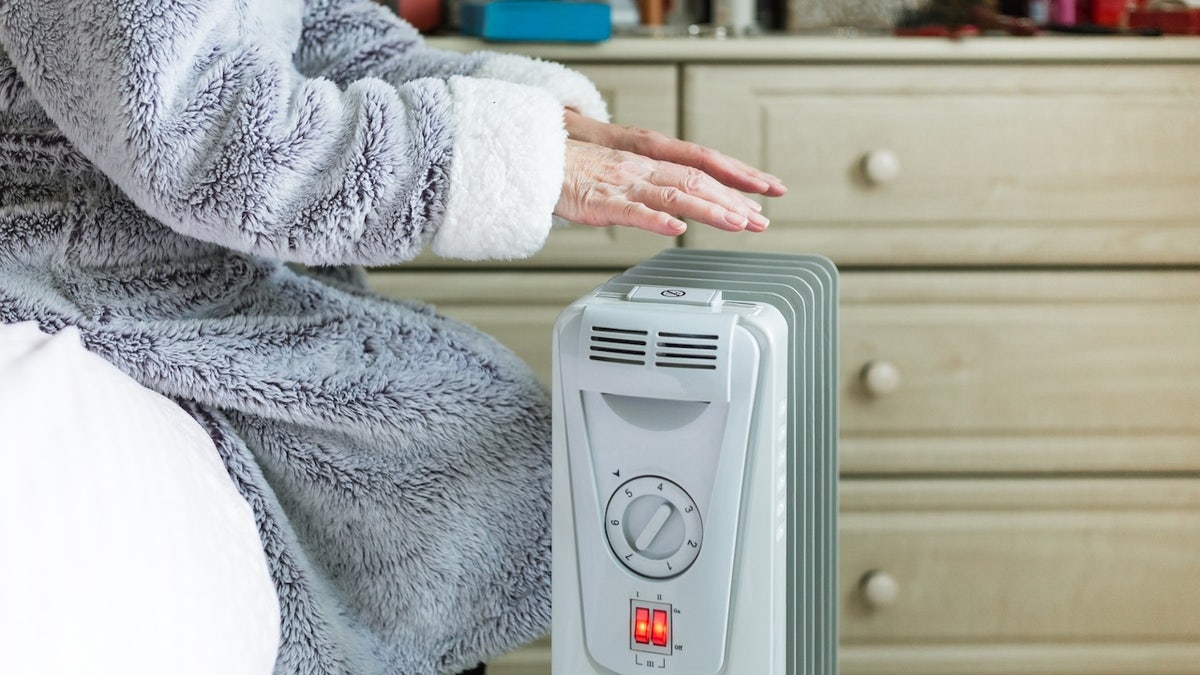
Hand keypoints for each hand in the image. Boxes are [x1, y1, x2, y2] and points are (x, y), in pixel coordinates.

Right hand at [554, 110, 786, 235]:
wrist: (534, 162)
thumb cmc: (573, 174)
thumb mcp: (619, 179)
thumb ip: (649, 192)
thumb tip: (677, 210)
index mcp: (648, 163)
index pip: (701, 170)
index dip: (733, 184)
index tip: (761, 199)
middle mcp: (642, 169)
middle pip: (696, 181)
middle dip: (732, 201)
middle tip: (761, 220)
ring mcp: (623, 184)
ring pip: (674, 193)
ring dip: (709, 209)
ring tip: (736, 222)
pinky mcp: (600, 201)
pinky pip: (632, 210)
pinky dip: (656, 218)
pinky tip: (675, 227)